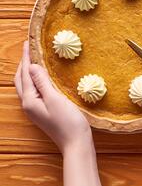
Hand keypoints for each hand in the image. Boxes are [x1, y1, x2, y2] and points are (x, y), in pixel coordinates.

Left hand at [14, 41, 92, 155]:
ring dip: (29, 72)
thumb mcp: (55, 99)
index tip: (28, 42)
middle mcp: (29, 105)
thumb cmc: (68, 122)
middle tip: (30, 48)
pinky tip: (44, 78)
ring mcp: (36, 110)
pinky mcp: (43, 112)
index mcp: (29, 100)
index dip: (26, 57)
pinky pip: (35, 92)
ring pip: (27, 86)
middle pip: (21, 80)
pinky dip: (36, 81)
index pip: (25, 74)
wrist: (76, 143)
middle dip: (24, 64)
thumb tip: (31, 66)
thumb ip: (42, 82)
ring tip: (35, 59)